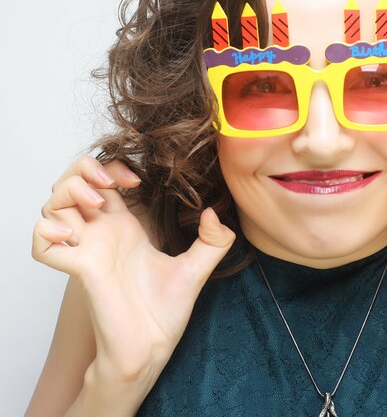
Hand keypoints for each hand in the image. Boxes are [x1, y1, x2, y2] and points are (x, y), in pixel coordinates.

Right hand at [32, 156, 234, 382]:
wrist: (152, 347)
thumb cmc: (166, 312)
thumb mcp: (197, 269)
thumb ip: (213, 241)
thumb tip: (213, 212)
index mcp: (125, 228)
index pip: (103, 182)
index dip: (112, 169)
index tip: (137, 179)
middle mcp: (102, 234)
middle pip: (72, 184)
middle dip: (82, 171)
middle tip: (108, 182)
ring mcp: (88, 250)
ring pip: (53, 207)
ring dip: (67, 193)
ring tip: (94, 203)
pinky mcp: (80, 270)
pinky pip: (42, 245)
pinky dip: (46, 232)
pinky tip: (71, 233)